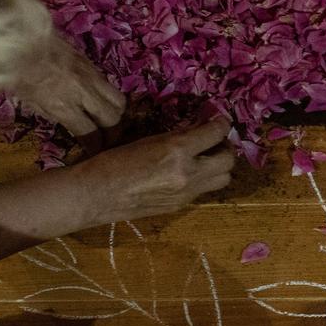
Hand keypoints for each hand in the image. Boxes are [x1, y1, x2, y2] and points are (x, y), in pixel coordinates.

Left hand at [12, 38, 125, 137]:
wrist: (20, 39)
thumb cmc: (18, 73)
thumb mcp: (31, 102)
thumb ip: (54, 115)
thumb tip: (71, 123)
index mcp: (64, 105)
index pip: (91, 133)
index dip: (96, 146)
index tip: (96, 151)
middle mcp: (83, 93)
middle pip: (113, 118)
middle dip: (113, 132)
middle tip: (107, 138)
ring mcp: (91, 77)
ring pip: (119, 102)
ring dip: (116, 113)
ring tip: (108, 119)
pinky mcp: (93, 66)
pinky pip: (110, 86)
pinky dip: (109, 97)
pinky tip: (100, 99)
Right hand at [70, 118, 234, 221]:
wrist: (96, 194)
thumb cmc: (114, 160)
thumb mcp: (147, 140)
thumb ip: (177, 137)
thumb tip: (198, 130)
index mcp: (177, 150)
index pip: (215, 133)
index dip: (222, 124)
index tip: (220, 120)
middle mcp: (189, 173)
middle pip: (229, 160)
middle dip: (226, 147)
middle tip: (215, 141)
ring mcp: (187, 192)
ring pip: (223, 178)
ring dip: (220, 167)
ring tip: (207, 158)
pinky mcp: (181, 205)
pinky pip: (205, 190)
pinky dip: (204, 180)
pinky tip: (190, 173)